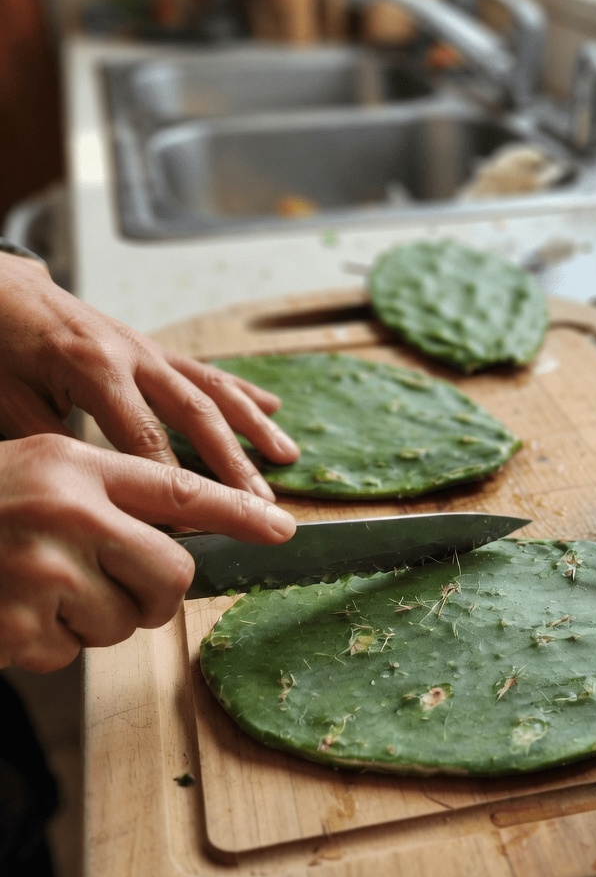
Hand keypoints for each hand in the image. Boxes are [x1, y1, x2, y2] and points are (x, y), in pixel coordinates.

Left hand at [0, 252, 299, 498]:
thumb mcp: (7, 402)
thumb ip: (53, 445)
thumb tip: (98, 494)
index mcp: (94, 370)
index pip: (146, 441)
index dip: (172, 488)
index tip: (195, 529)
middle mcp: (132, 355)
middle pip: (195, 416)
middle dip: (233, 464)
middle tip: (262, 504)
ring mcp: (147, 349)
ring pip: (212, 389)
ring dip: (252, 425)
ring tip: (286, 456)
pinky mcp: (151, 348)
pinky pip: (204, 371)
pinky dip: (241, 390)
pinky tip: (272, 407)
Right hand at [0, 435, 296, 672]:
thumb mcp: (40, 474)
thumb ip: (108, 496)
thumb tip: (183, 541)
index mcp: (76, 469)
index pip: (181, 492)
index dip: (240, 512)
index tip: (285, 529)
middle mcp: (68, 514)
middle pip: (171, 577)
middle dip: (153, 594)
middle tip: (109, 584)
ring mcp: (43, 573)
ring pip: (123, 623)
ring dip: (91, 620)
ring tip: (34, 588)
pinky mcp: (20, 628)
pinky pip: (70, 654)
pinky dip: (46, 643)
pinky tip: (8, 612)